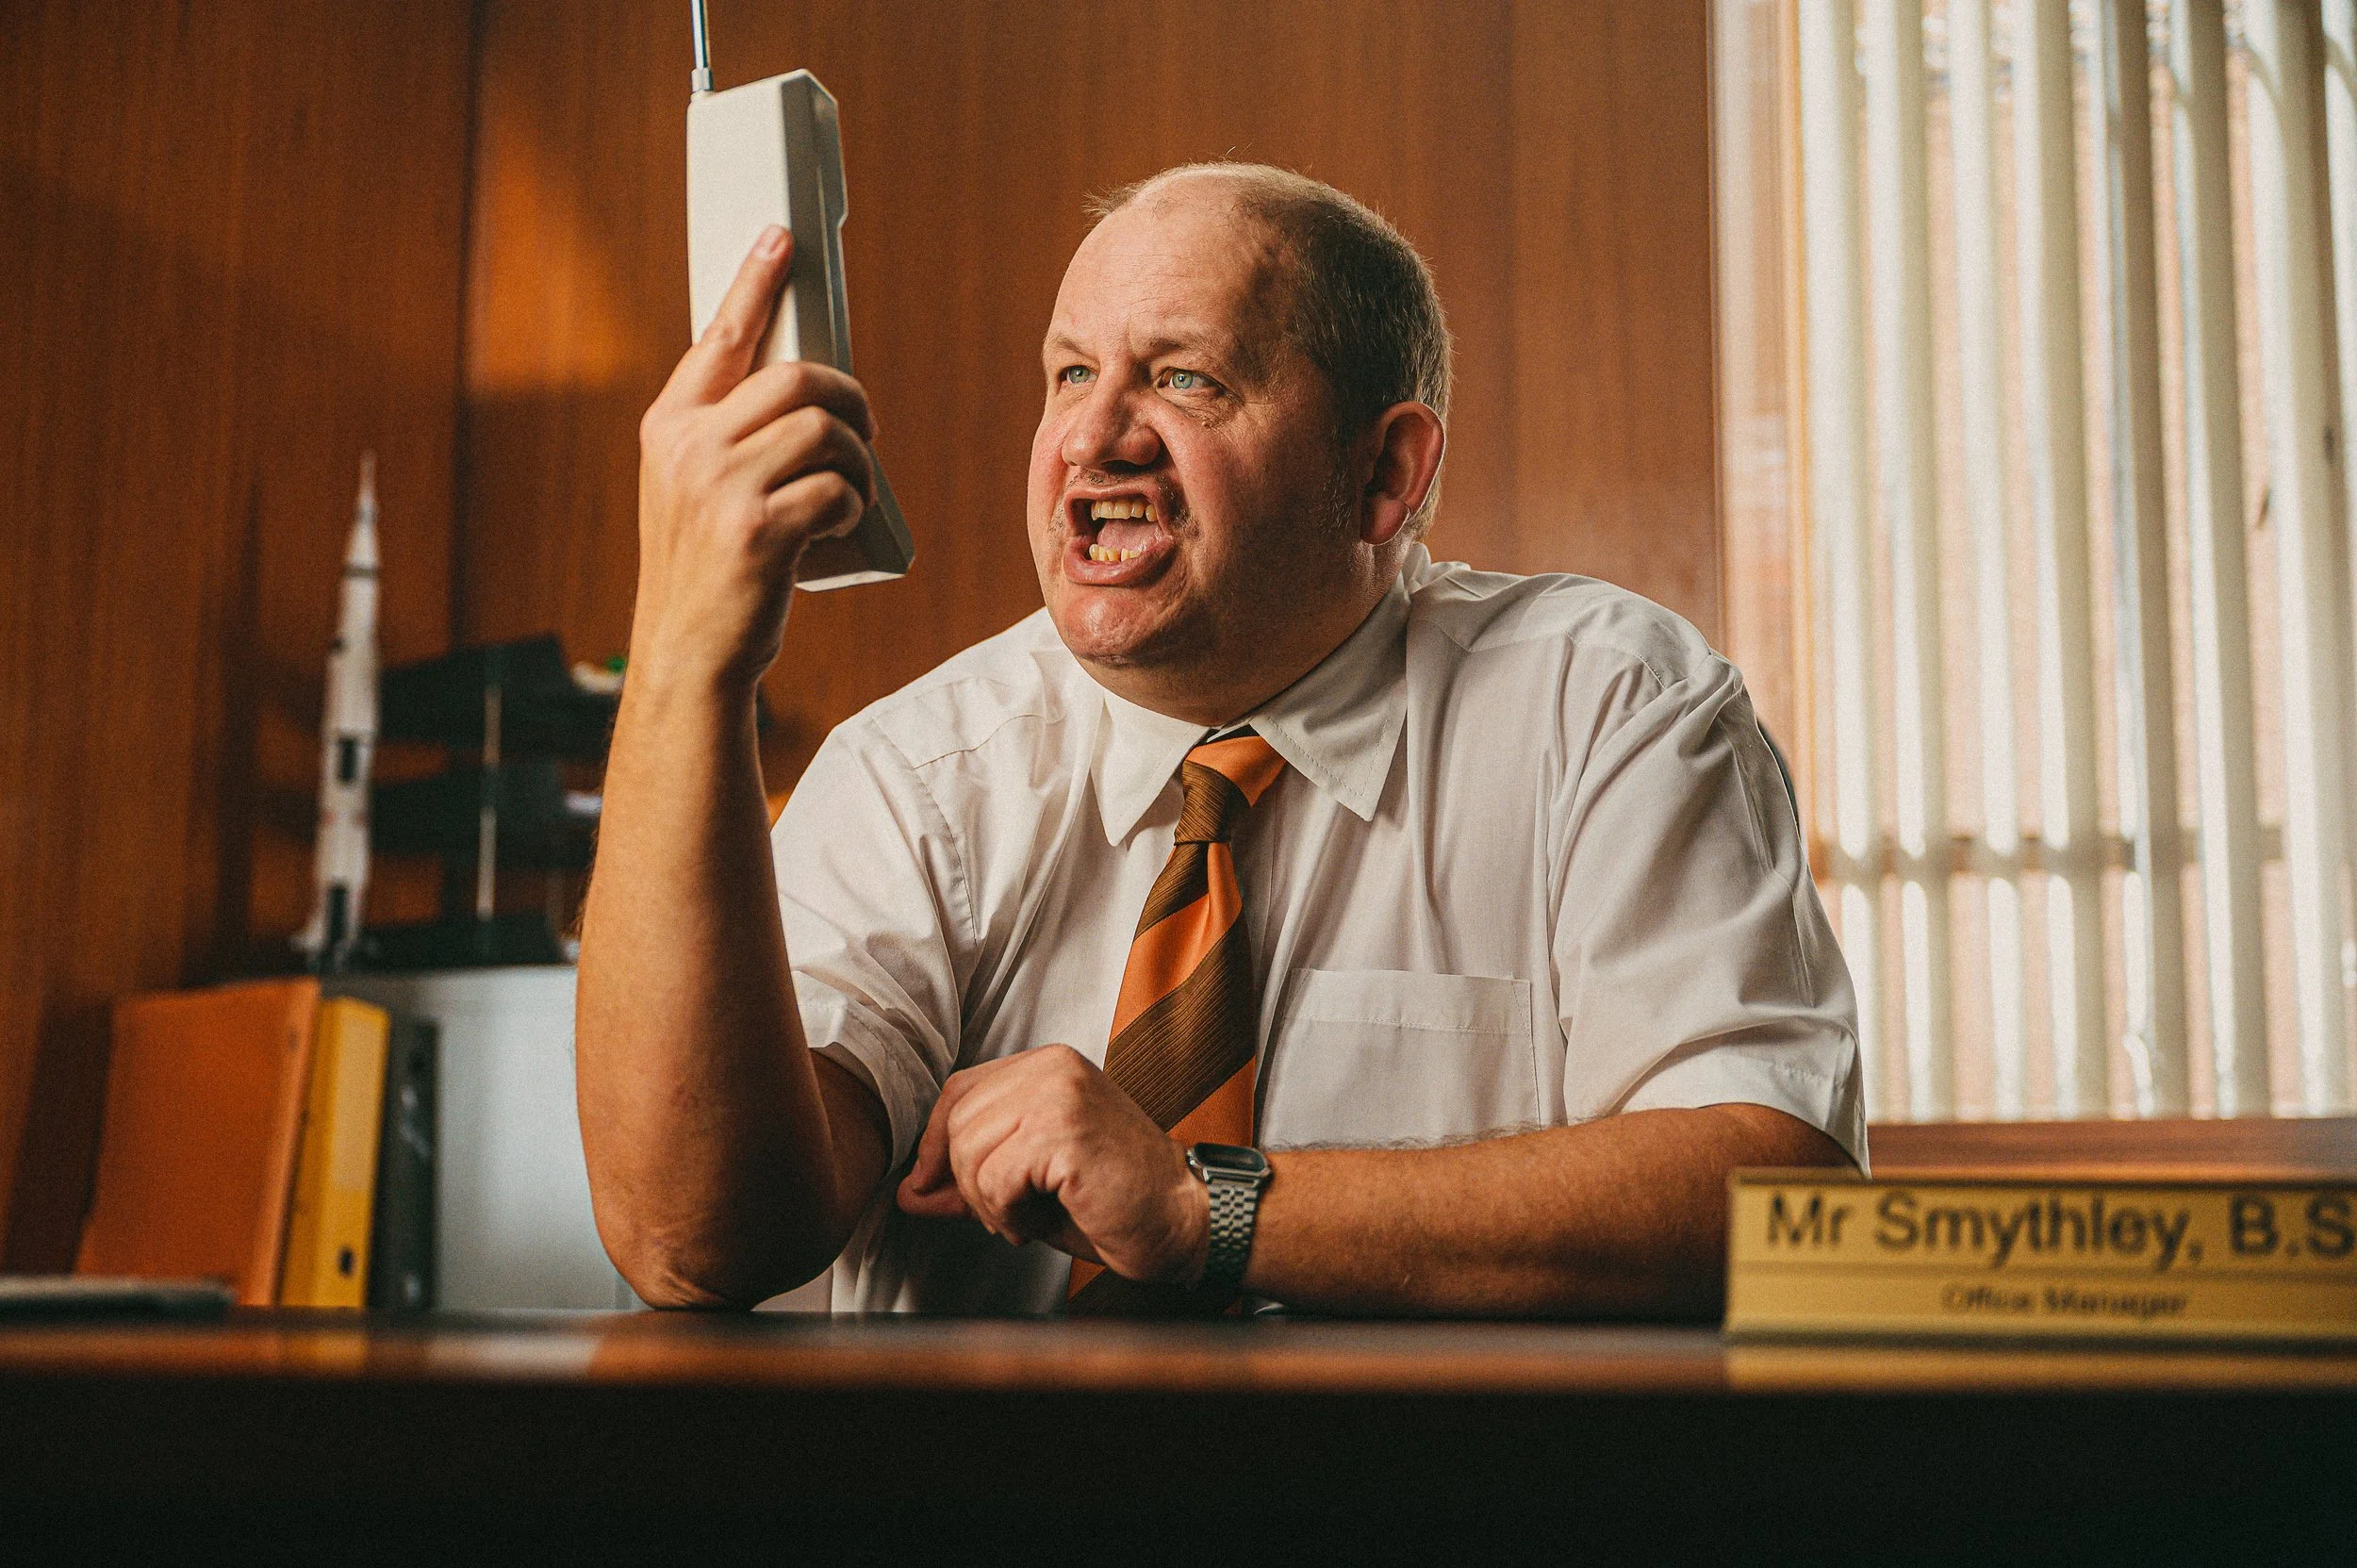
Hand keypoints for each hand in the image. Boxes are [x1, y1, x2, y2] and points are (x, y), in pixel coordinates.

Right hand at [631, 225, 877, 694]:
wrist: (690, 653)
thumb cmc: (710, 572)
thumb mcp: (695, 493)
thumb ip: (731, 438)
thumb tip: (808, 392)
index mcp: (668, 427)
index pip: (720, 337)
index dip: (754, 283)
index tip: (781, 240)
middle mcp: (687, 447)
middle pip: (795, 378)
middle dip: (849, 398)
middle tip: (864, 431)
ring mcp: (718, 488)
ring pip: (824, 430)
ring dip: (859, 461)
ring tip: (853, 493)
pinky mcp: (757, 530)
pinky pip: (835, 487)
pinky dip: (854, 503)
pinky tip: (841, 524)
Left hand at [894, 1046, 1210, 1284]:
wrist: (1184, 1219)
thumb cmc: (1116, 1201)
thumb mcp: (1029, 1185)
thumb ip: (968, 1182)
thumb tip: (907, 1193)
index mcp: (1047, 1066)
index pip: (958, 1091)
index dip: (935, 1144)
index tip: (931, 1186)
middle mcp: (1052, 1068)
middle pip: (957, 1122)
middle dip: (964, 1182)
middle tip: (1003, 1214)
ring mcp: (1059, 1094)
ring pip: (970, 1151)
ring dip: (986, 1203)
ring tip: (1024, 1218)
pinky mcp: (1065, 1131)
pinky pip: (995, 1177)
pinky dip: (1005, 1212)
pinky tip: (1036, 1220)